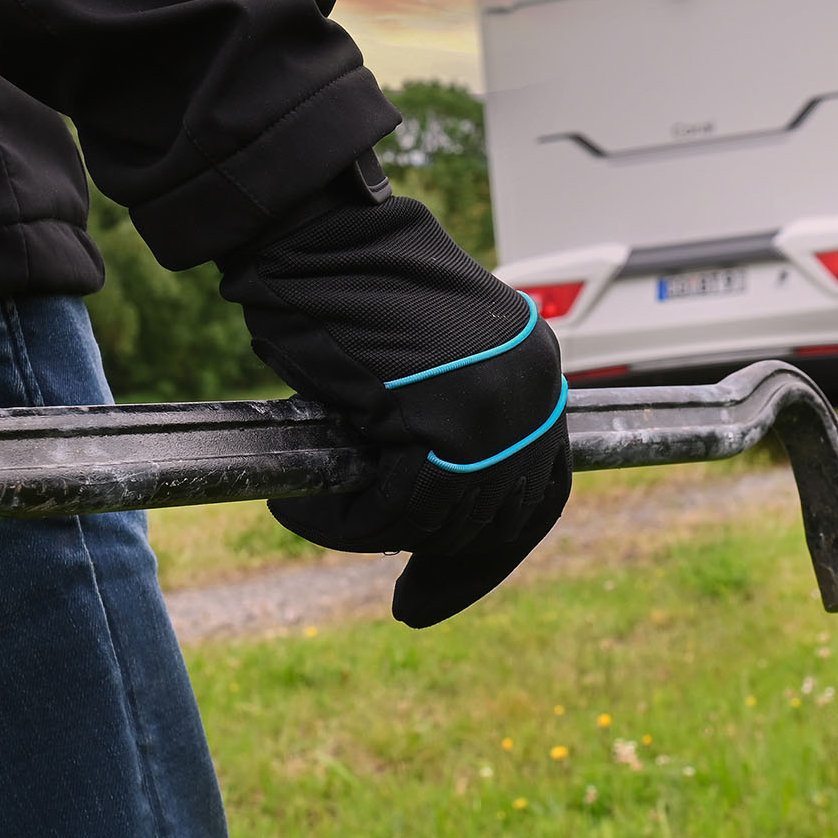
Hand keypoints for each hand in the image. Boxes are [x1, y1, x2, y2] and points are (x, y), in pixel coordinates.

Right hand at [217, 194, 569, 626]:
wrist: (315, 233)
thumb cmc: (347, 289)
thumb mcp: (427, 365)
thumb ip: (449, 424)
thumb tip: (441, 516)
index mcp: (536, 374)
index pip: (540, 492)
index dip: (494, 548)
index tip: (448, 588)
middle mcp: (531, 392)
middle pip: (497, 516)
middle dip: (444, 561)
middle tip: (407, 603)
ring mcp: (493, 406)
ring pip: (442, 520)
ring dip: (374, 534)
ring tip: (314, 513)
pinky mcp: (443, 419)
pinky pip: (393, 510)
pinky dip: (341, 524)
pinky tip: (297, 507)